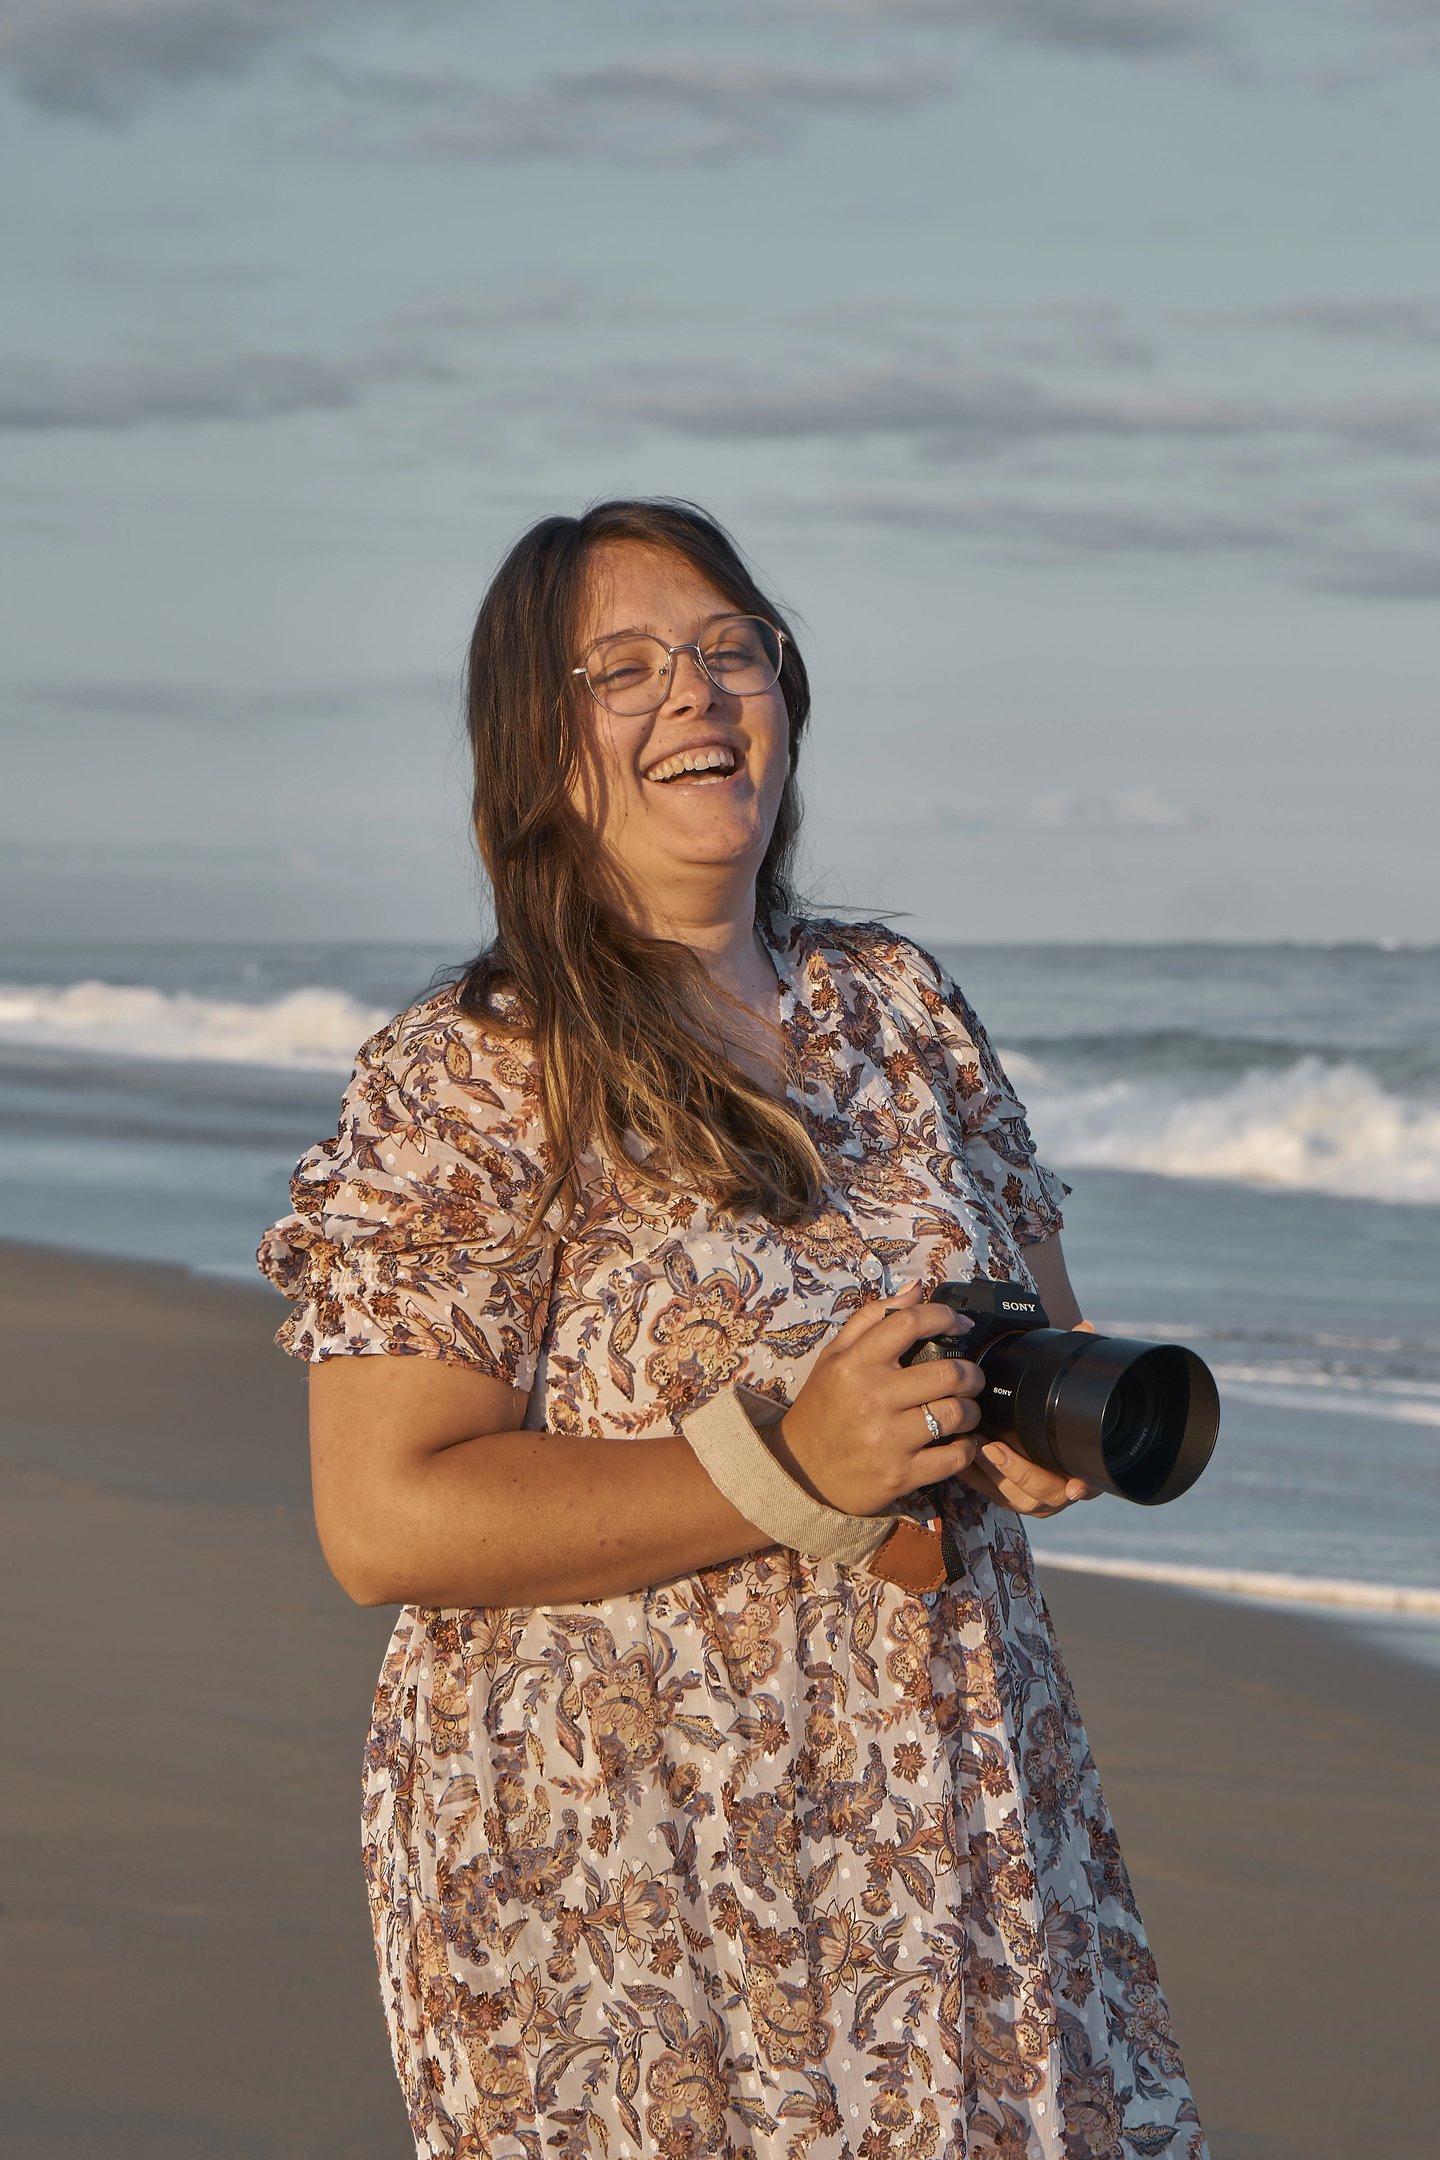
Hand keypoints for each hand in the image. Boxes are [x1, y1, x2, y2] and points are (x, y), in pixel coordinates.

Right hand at [770, 1279, 983, 1515]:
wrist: (800, 1471)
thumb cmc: (822, 1408)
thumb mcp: (834, 1357)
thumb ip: (873, 1318)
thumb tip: (916, 1289)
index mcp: (854, 1364)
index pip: (909, 1324)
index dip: (944, 1317)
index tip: (960, 1324)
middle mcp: (872, 1398)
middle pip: (948, 1373)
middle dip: (971, 1373)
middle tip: (972, 1376)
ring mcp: (888, 1439)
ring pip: (956, 1415)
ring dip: (972, 1411)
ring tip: (967, 1410)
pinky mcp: (900, 1475)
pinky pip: (954, 1457)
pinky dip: (968, 1448)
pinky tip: (963, 1442)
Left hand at [953, 1320, 1102, 1518]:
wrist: (1034, 1440)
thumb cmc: (1051, 1413)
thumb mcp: (1062, 1388)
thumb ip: (1076, 1360)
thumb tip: (1086, 1328)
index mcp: (1078, 1466)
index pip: (1086, 1483)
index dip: (1083, 1488)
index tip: (1074, 1486)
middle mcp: (1058, 1487)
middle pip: (1044, 1495)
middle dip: (1018, 1473)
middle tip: (994, 1449)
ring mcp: (1031, 1496)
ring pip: (1015, 1498)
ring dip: (993, 1474)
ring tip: (974, 1447)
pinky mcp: (1005, 1495)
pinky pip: (990, 1494)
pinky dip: (976, 1478)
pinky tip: (963, 1458)